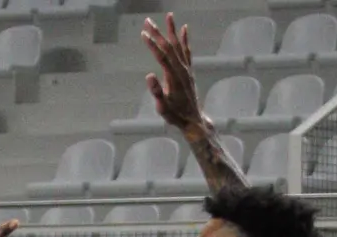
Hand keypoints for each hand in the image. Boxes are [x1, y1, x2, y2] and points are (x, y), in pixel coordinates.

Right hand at [141, 14, 207, 136]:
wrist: (193, 119)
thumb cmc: (175, 115)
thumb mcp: (163, 107)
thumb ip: (156, 92)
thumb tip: (149, 76)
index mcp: (174, 77)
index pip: (161, 56)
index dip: (152, 44)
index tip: (143, 33)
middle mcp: (182, 69)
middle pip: (169, 47)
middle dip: (158, 33)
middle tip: (148, 20)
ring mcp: (186, 69)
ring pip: (178, 45)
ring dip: (172, 30)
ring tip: (169, 16)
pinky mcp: (189, 70)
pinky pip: (187, 51)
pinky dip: (185, 39)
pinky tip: (184, 29)